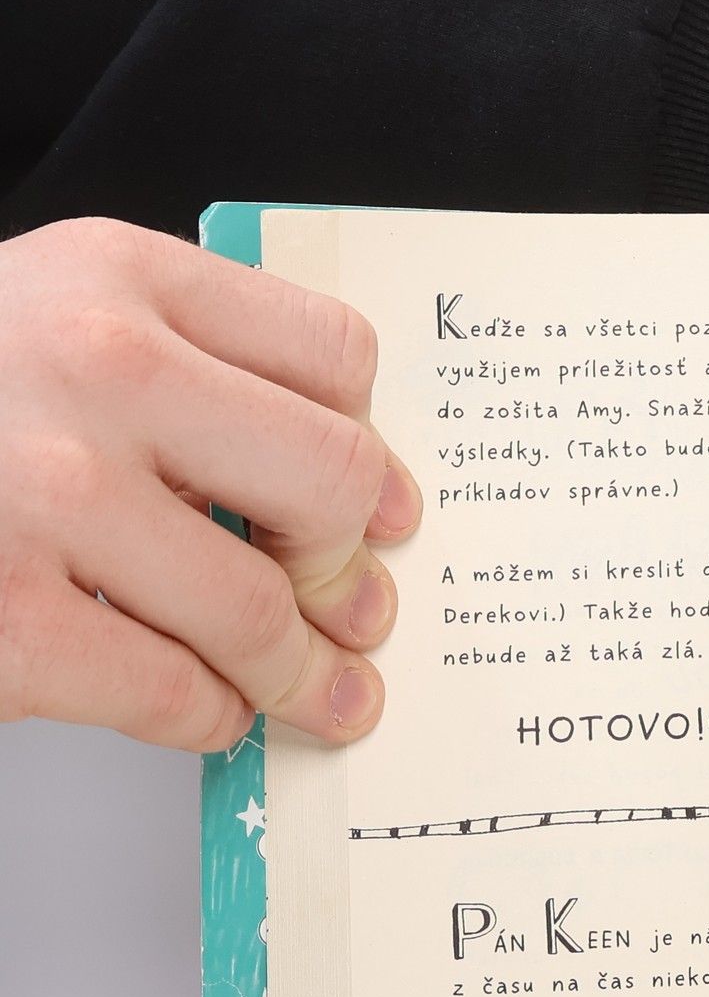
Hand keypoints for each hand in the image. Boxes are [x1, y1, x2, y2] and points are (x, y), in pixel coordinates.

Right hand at [0, 218, 420, 751]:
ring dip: (302, 672)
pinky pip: (180, 693)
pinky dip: (212, 717)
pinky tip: (206, 708)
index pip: (334, 353)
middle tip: (354, 608)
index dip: (374, 448)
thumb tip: (342, 488)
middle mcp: (93, 369)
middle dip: (354, 566)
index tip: (382, 504)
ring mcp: (46, 496)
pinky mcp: (6, 622)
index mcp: (115, 278)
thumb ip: (178, 362)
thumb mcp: (43, 320)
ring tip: (314, 690)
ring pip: (265, 611)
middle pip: (332, 480)